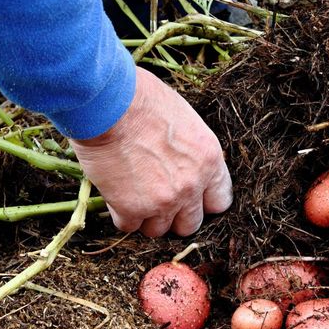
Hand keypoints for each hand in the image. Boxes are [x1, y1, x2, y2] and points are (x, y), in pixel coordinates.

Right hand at [70, 68, 232, 236]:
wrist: (109, 103)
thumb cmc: (142, 99)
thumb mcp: (184, 120)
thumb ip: (191, 151)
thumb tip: (185, 162)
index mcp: (209, 160)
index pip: (220, 201)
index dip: (202, 201)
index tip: (190, 197)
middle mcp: (191, 185)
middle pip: (190, 224)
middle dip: (174, 216)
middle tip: (157, 199)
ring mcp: (162, 201)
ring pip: (158, 230)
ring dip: (145, 217)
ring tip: (132, 192)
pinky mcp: (131, 209)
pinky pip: (128, 226)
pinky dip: (120, 214)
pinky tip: (114, 192)